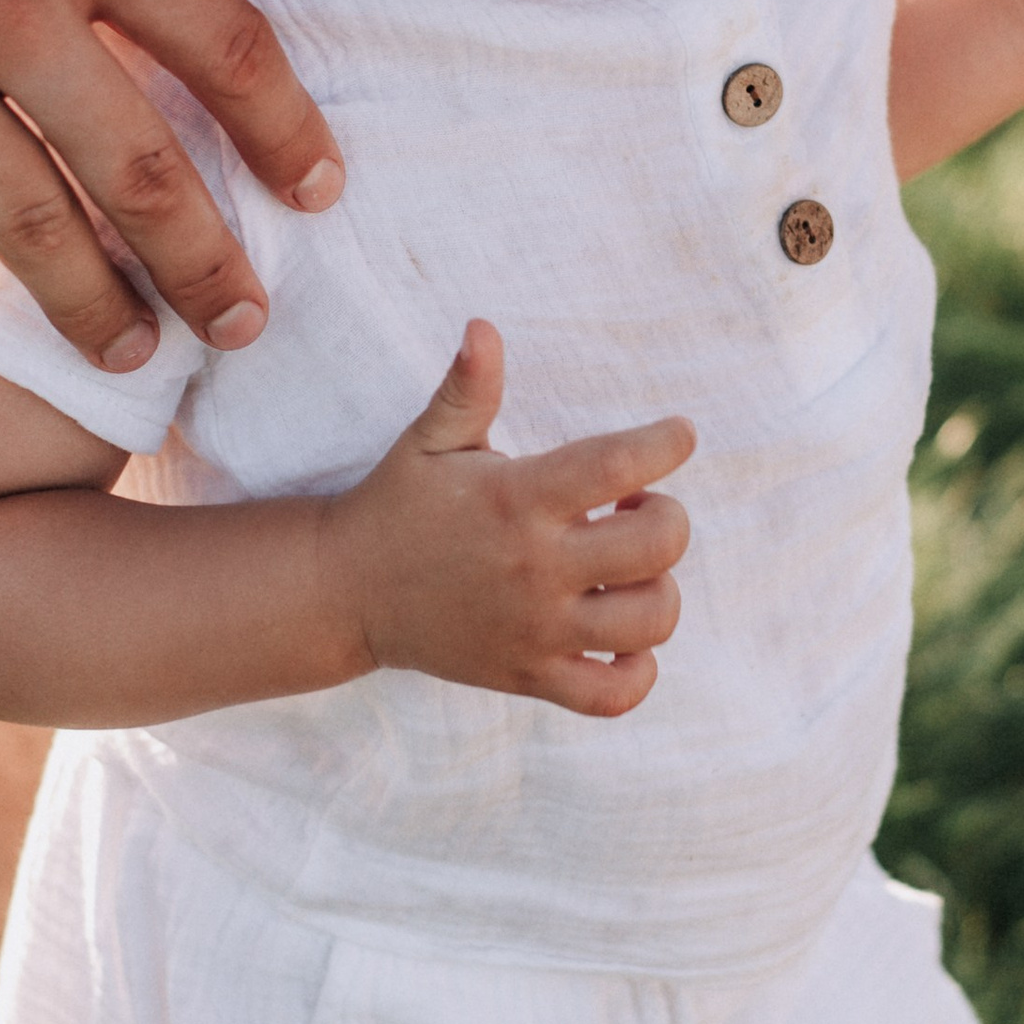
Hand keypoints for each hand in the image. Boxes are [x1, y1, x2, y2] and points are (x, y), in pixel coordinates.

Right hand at [333, 322, 693, 717]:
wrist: (345, 594)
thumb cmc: (398, 506)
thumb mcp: (428, 440)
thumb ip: (468, 387)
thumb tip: (483, 327)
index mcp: (517, 500)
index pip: (619, 466)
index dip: (666, 444)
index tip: (678, 435)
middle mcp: (535, 569)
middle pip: (658, 546)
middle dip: (667, 516)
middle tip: (634, 506)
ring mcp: (536, 631)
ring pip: (651, 622)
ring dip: (659, 588)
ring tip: (628, 568)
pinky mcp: (530, 677)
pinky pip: (614, 695)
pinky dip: (638, 671)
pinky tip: (623, 636)